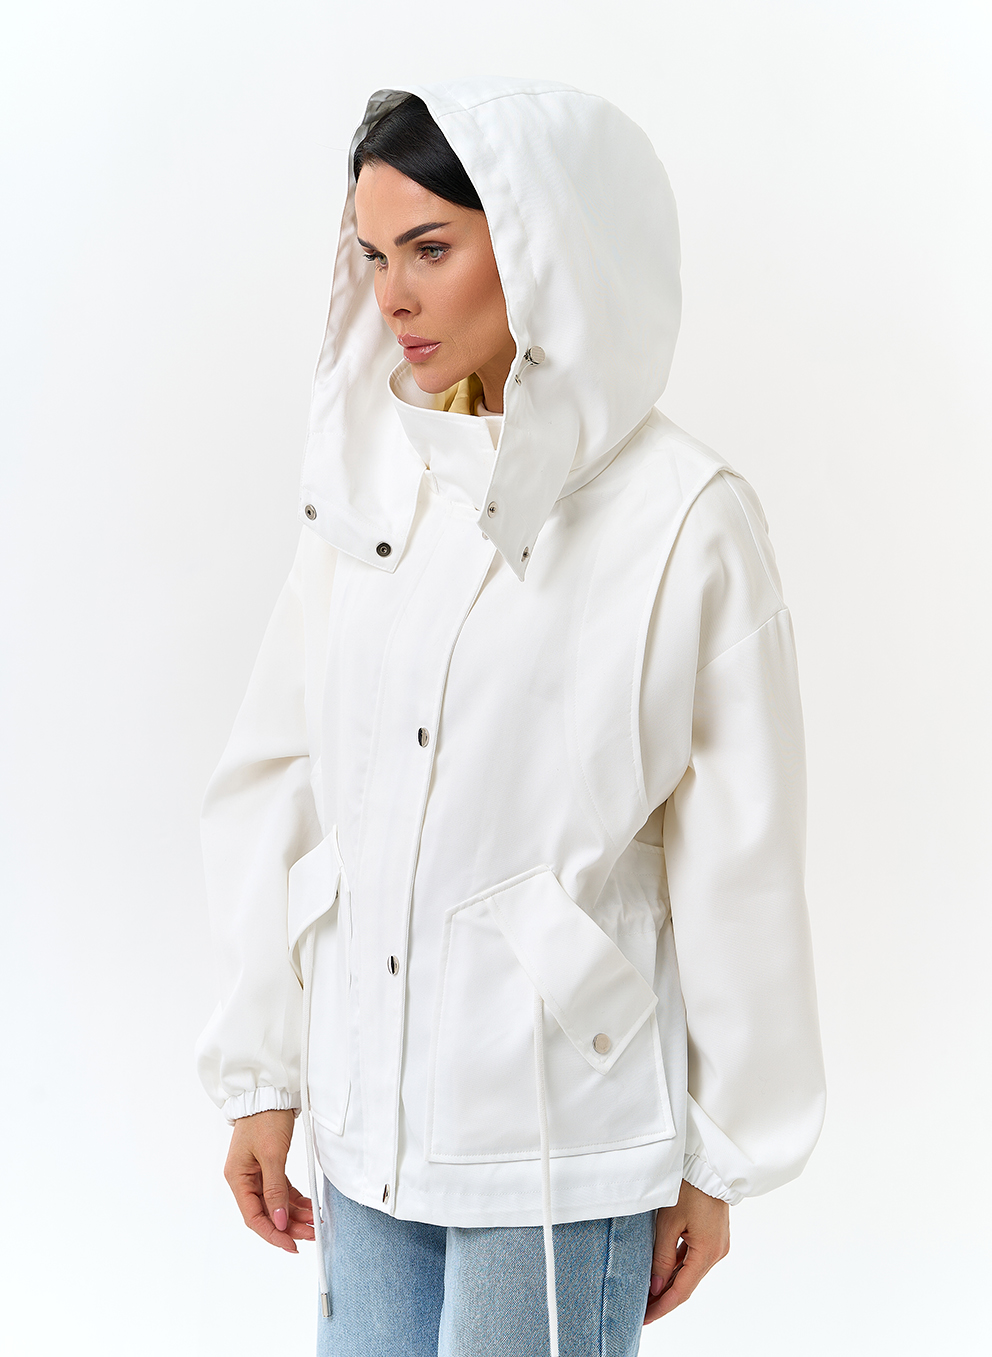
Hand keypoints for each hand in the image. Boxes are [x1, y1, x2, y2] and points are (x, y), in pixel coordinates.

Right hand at [224, 1109, 314, 1253]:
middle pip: (266, 1213)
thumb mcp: (272, 1155)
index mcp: (237, 1179)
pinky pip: (281, 1190)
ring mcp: (256, 1173)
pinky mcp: (269, 1166)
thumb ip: (275, 1190)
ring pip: (276, 1203)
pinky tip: (309, 1206)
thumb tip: (279, 1221)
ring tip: (315, 1222)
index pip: (254, 1217)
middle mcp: (244, 1179)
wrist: (269, 1091)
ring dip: (295, 1214)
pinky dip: (295, 1200)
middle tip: (311, 1234)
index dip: (273, 1234)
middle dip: (289, 1226)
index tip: (292, 1245)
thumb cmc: (265, 1118)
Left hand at [644, 1178, 729, 1322]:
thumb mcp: (668, 1223)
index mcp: (707, 1252)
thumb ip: (662, 1257)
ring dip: (670, 1284)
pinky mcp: (713, 1237)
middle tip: (642, 1311)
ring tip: (648, 1295)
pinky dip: (678, 1268)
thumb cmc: (687, 1189)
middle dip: (664, 1299)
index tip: (645, 1318)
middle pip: (687, 1284)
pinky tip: (663, 1273)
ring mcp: (717, 1245)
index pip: (681, 1290)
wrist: (707, 1165)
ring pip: (690, 1272)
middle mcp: (716, 1253)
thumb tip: (656, 1288)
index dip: (662, 1307)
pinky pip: (694, 1258)